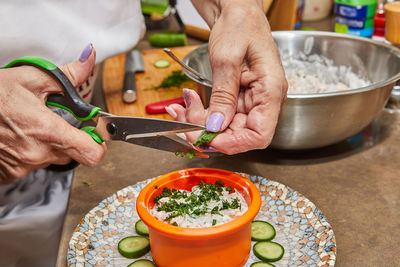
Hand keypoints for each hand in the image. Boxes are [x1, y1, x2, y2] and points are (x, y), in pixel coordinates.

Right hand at [0, 44, 105, 182]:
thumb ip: (68, 74)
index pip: (92, 153)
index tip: (94, 134)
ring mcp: (21, 167)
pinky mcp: (8, 174)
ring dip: (46, 144)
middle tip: (54, 122)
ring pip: (50, 159)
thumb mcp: (31, 77)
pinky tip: (17, 137)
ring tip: (28, 126)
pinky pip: (30, 166)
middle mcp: (36, 153)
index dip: (98, 144)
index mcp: (47, 131)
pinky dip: (28, 153)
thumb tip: (88, 59)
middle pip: (72, 154)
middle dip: (69, 138)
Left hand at [166, 0, 287, 153]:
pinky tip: (187, 103)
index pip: (259, 135)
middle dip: (208, 131)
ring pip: (225, 127)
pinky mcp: (238, 97)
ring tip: (180, 108)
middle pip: (238, 134)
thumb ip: (224, 95)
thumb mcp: (227, 58)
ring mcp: (251, 100)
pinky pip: (220, 115)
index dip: (233, 144)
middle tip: (183, 120)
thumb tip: (216, 126)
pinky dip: (201, 113)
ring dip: (199, 123)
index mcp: (270, 90)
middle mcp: (264, 100)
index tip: (207, 138)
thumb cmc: (240, 25)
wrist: (237, 11)